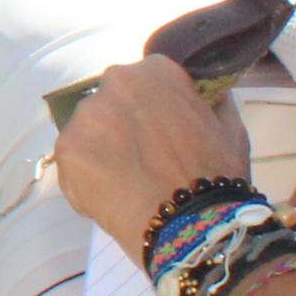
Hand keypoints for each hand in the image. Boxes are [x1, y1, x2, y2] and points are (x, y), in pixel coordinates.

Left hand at [51, 58, 252, 261]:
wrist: (191, 224)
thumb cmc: (216, 175)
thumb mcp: (229, 128)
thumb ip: (215, 102)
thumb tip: (211, 93)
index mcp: (155, 71)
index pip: (146, 82)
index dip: (153, 110)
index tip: (162, 134)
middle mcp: (114, 82)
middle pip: (112, 102)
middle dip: (123, 125)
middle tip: (142, 160)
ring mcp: (86, 116)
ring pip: (89, 130)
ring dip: (102, 149)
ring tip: (126, 182)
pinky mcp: (66, 150)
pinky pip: (73, 161)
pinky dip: (86, 178)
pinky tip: (110, 197)